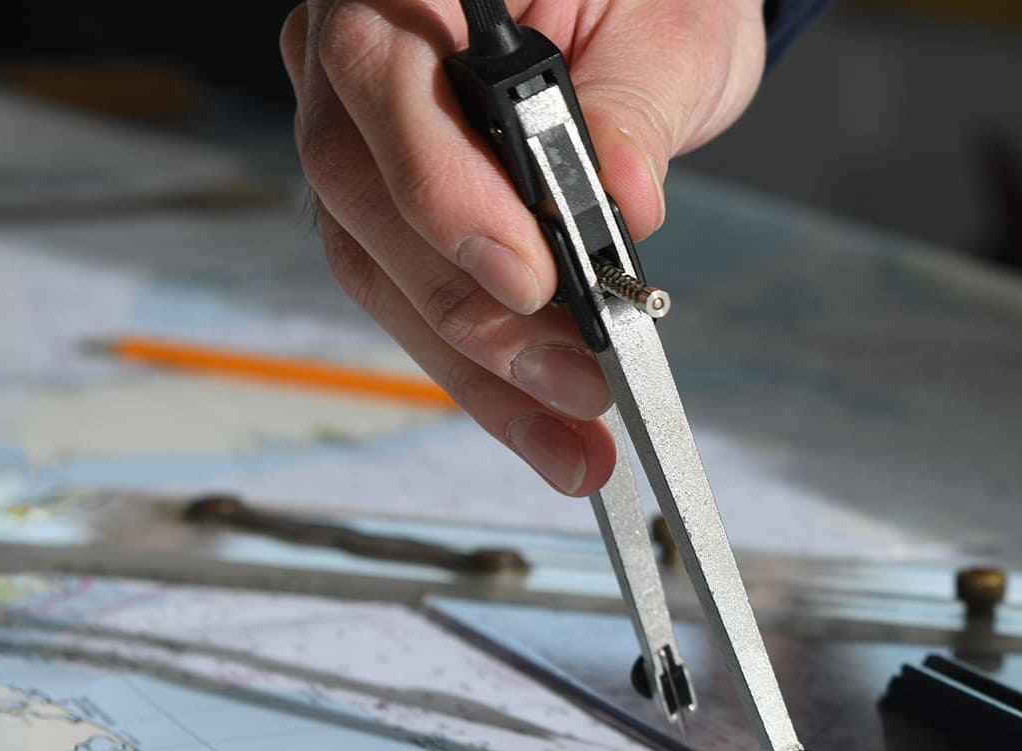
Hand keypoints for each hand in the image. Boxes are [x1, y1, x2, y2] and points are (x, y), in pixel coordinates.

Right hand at [281, 0, 767, 495]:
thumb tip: (619, 201)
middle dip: (469, 310)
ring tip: (572, 436)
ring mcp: (353, 124)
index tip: (529, 279)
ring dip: (475, 367)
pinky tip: (542, 426)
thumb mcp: (668, 28)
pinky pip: (406, 291)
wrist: (638, 6)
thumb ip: (635, 110)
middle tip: (573, 377)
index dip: (444, 192)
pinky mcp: (380, 196)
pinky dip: (477, 368)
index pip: (385, 81)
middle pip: (362, 193)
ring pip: (375, 265)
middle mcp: (352, 44)